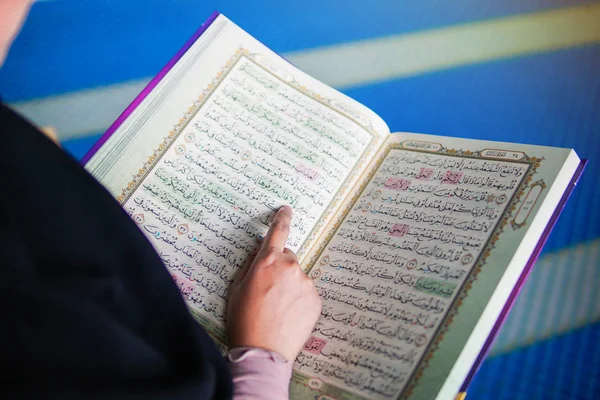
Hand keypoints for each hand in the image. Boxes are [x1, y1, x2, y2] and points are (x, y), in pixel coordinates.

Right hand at [226, 206, 321, 360]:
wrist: (262, 350)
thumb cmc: (243, 319)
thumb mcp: (237, 287)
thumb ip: (250, 265)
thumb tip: (259, 252)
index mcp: (267, 261)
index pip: (278, 231)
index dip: (282, 218)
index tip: (286, 210)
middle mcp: (290, 267)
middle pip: (286, 257)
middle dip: (278, 267)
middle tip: (267, 290)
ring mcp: (305, 283)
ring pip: (297, 277)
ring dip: (288, 285)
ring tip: (276, 308)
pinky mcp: (315, 299)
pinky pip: (306, 292)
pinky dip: (298, 299)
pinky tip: (287, 315)